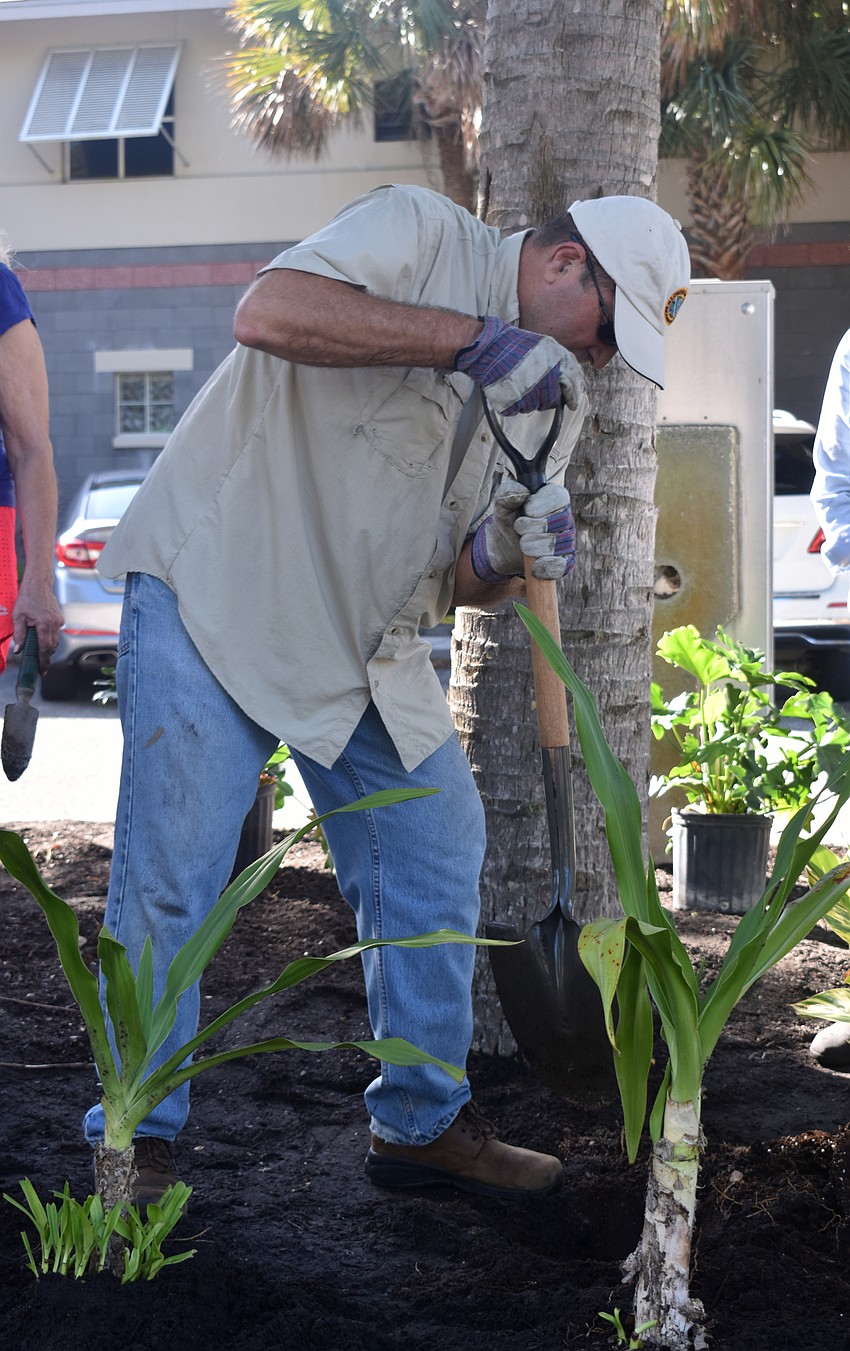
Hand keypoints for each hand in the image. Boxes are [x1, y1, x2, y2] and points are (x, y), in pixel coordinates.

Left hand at [12, 580, 63, 673]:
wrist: (39, 584)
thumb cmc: (28, 597)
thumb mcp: (18, 616)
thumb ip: (19, 634)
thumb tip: (18, 649)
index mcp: (44, 624)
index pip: (45, 648)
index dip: (43, 661)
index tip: (42, 670)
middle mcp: (54, 624)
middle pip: (51, 647)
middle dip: (46, 657)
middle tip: (40, 665)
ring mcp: (58, 621)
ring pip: (54, 641)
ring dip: (47, 647)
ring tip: (39, 652)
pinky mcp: (59, 619)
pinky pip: (55, 633)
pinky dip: (49, 638)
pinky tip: (42, 636)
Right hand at [453, 316, 583, 415]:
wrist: (488, 347)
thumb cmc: (515, 345)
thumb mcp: (546, 345)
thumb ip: (562, 362)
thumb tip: (570, 382)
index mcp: (555, 364)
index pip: (571, 386)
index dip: (572, 395)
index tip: (572, 403)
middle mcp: (544, 381)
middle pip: (551, 401)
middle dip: (544, 397)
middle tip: (534, 387)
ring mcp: (526, 394)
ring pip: (532, 407)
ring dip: (527, 400)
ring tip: (518, 383)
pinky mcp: (511, 403)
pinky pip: (515, 411)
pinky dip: (512, 404)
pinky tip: (508, 389)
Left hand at [471, 480, 575, 582]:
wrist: (505, 549)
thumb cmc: (509, 522)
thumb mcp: (502, 507)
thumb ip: (507, 494)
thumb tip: (522, 492)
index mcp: (553, 500)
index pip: (559, 497)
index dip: (543, 504)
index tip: (527, 510)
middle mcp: (565, 519)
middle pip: (561, 520)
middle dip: (536, 526)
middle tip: (518, 527)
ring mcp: (566, 541)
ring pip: (560, 543)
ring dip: (536, 546)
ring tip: (523, 545)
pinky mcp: (564, 562)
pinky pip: (562, 565)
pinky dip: (547, 566)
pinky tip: (534, 565)